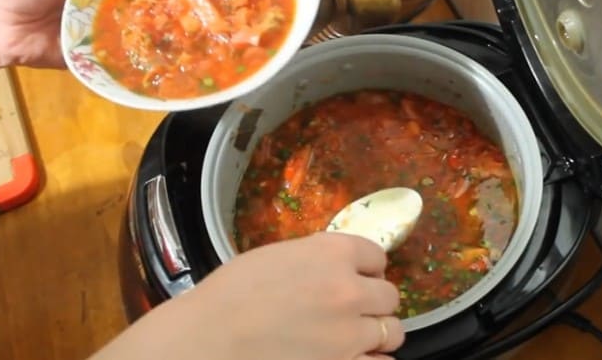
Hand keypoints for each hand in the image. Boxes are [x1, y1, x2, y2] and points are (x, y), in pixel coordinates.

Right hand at [92, 233, 404, 359]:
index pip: (376, 255)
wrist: (209, 341)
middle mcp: (350, 290)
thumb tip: (333, 267)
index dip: (366, 267)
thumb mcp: (276, 257)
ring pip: (392, 330)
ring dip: (378, 331)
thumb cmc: (229, 296)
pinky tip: (355, 357)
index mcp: (332, 253)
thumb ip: (315, 259)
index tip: (359, 275)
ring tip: (355, 335)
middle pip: (389, 294)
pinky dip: (372, 359)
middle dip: (373, 300)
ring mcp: (351, 333)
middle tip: (352, 308)